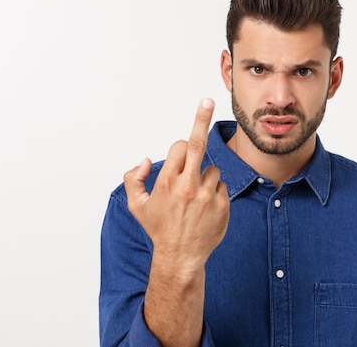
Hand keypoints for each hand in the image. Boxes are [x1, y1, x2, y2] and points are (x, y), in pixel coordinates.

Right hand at [123, 98, 229, 271]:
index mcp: (167, 182)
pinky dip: (215, 192)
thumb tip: (146, 160)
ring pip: (213, 169)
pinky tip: (205, 208)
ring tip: (195, 199)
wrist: (181, 257)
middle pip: (198, 144)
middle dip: (201, 119)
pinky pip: (222, 185)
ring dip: (205, 177)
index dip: (182, 147)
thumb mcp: (136, 206)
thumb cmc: (159, 229)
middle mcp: (188, 186)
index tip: (188, 137)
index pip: (180, 146)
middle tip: (208, 100)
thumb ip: (133, 179)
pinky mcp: (223, 204)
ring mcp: (208, 196)